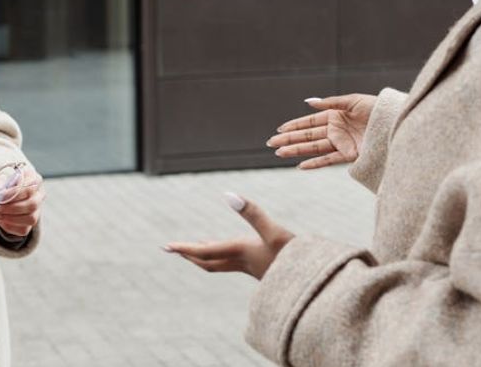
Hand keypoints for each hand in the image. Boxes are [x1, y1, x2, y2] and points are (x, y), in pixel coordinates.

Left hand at [0, 168, 44, 237]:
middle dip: (11, 208)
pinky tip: (1, 219)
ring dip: (11, 218)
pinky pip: (24, 229)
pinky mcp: (31, 222)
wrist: (2, 192)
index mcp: (34, 178)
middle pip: (32, 205)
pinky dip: (10, 226)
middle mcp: (40, 194)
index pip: (29, 188)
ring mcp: (38, 209)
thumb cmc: (2, 182)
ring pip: (31, 219)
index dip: (13, 194)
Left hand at [164, 194, 293, 279]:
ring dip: (205, 256)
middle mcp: (242, 262)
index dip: (184, 248)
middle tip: (172, 249)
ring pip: (220, 264)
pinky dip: (224, 256)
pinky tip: (232, 251)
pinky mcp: (263, 269)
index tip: (165, 247)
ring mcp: (253, 268)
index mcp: (240, 252)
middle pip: (207, 262)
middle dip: (189, 255)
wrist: (314, 285)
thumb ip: (252, 213)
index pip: (204, 252)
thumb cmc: (296, 259)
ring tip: (196, 247)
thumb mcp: (275, 232)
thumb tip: (228, 195)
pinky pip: (234, 263)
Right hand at [266, 94, 376, 168]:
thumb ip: (331, 103)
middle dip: (289, 139)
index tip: (279, 129)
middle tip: (271, 143)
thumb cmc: (378, 109)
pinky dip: (315, 163)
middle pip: (308, 135)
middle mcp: (336, 130)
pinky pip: (328, 160)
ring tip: (279, 153)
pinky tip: (301, 165)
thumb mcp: (353, 101)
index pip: (310, 121)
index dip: (294, 125)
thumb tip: (308, 102)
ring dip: (296, 151)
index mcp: (335, 115)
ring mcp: (341, 143)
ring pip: (314, 148)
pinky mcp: (349, 155)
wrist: (396, 125)